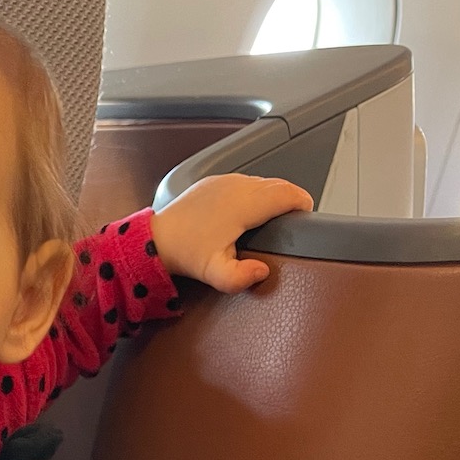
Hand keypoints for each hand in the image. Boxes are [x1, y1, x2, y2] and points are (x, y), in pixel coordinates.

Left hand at [150, 174, 312, 292]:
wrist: (155, 239)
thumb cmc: (185, 253)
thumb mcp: (215, 273)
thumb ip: (241, 278)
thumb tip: (262, 271)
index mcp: (244, 204)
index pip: (288, 194)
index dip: (302, 204)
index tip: (305, 219)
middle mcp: (237, 186)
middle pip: (280, 185)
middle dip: (291, 201)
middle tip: (292, 222)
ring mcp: (224, 180)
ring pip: (263, 181)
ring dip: (273, 196)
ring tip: (273, 217)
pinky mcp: (214, 181)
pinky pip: (245, 181)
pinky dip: (254, 192)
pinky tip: (249, 211)